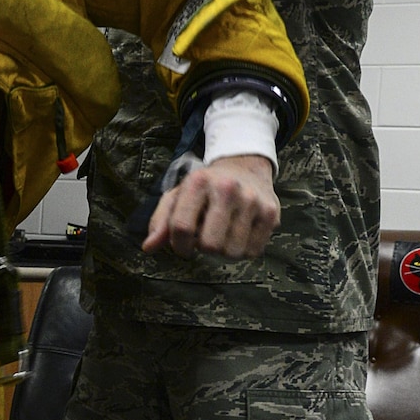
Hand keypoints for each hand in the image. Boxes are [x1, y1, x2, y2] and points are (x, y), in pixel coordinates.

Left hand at [143, 155, 280, 260]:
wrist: (245, 166)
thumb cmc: (205, 188)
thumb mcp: (179, 196)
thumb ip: (161, 221)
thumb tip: (148, 247)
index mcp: (198, 182)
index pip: (181, 227)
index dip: (178, 246)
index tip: (182, 246)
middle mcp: (227, 188)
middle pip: (209, 245)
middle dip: (203, 248)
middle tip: (205, 237)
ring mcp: (252, 200)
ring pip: (232, 252)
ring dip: (224, 251)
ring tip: (222, 233)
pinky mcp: (271, 213)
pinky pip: (252, 252)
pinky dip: (243, 250)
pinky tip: (239, 233)